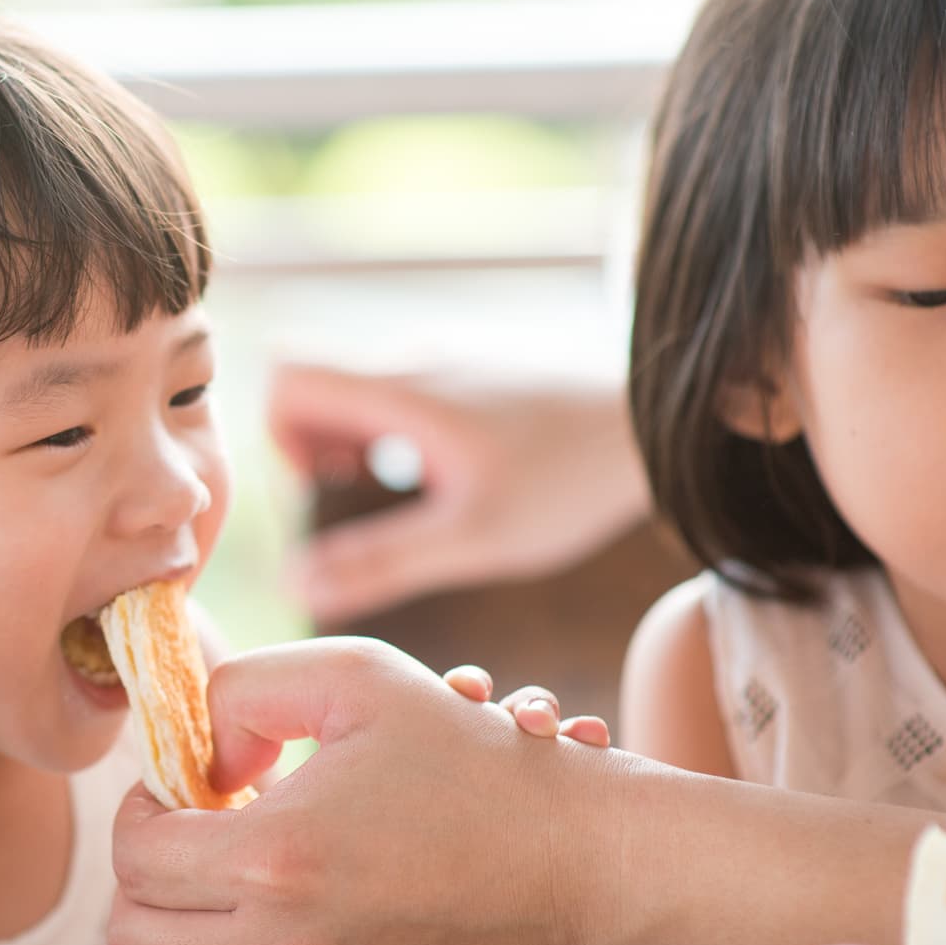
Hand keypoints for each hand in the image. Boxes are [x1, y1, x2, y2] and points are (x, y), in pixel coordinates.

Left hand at [110, 638, 620, 944]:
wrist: (599, 877)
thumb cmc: (482, 765)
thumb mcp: (360, 679)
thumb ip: (242, 693)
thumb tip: (196, 761)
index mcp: (273, 863)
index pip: (133, 858)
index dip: (144, 809)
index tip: (182, 788)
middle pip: (132, 943)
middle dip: (148, 883)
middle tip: (199, 840)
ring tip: (238, 893)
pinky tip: (294, 934)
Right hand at [270, 362, 648, 620]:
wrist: (664, 418)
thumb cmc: (572, 477)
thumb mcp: (474, 537)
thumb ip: (381, 562)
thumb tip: (297, 584)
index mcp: (399, 389)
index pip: (286, 376)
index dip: (281, 436)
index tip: (323, 488)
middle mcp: (413, 360)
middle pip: (314, 381)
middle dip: (313, 446)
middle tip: (356, 500)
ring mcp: (444, 361)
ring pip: (357, 388)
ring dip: (355, 443)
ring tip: (402, 496)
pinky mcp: (472, 372)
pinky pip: (400, 392)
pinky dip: (396, 435)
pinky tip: (444, 479)